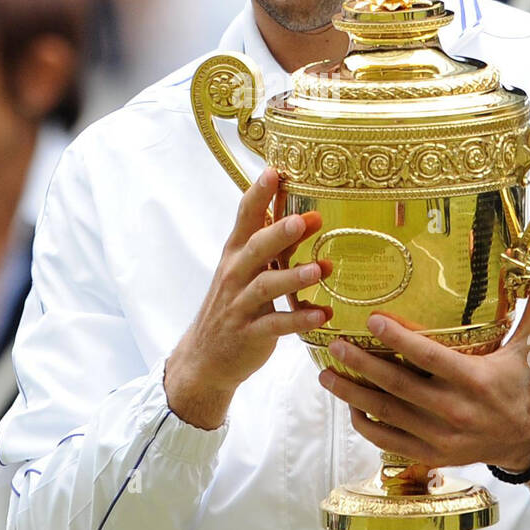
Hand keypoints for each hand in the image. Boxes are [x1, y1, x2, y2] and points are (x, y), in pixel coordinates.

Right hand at [166, 166, 332, 428]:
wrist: (206, 358)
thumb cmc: (233, 305)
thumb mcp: (243, 270)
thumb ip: (266, 243)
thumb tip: (298, 211)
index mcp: (235, 254)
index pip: (244, 218)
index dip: (258, 195)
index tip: (274, 172)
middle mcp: (234, 275)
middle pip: (254, 248)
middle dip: (278, 233)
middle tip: (305, 220)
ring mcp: (240, 306)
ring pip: (265, 286)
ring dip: (294, 277)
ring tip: (321, 269)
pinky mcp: (250, 334)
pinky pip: (275, 325)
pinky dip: (299, 320)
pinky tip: (323, 315)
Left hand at [318, 260, 529, 475]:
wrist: (523, 438)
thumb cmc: (518, 383)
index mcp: (475, 380)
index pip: (430, 358)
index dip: (400, 340)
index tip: (372, 320)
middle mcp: (454, 410)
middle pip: (399, 386)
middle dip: (363, 365)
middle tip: (336, 346)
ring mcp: (439, 436)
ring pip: (387, 414)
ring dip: (352, 394)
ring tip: (326, 373)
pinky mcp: (429, 454)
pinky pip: (387, 440)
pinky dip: (364, 423)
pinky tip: (349, 403)